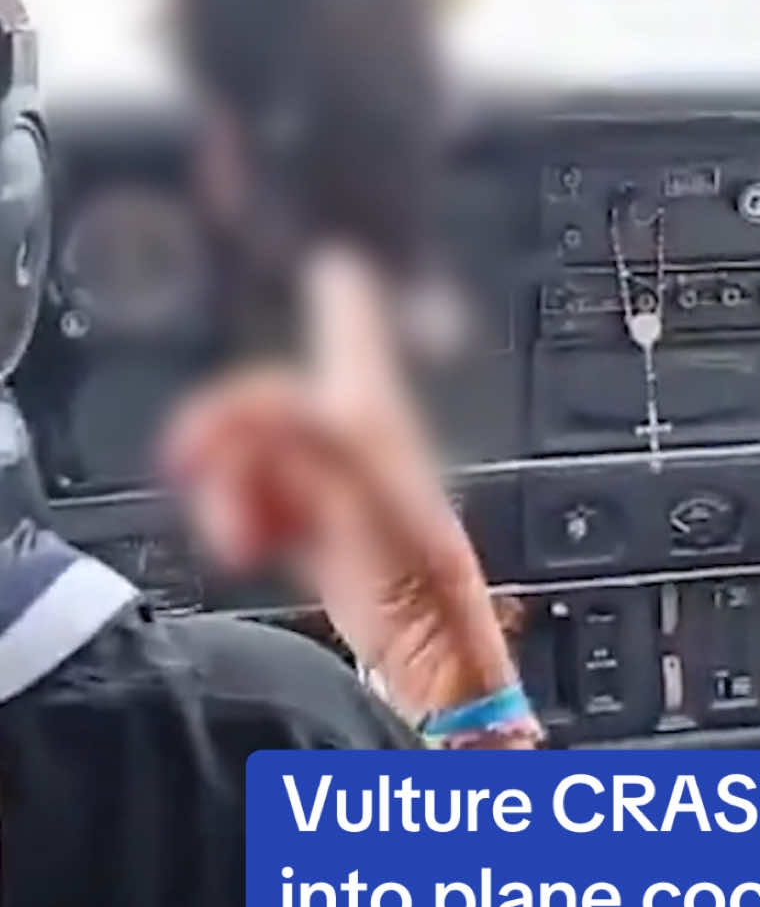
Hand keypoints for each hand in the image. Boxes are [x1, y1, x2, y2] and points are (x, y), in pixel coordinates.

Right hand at [161, 248, 518, 724]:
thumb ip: (299, 430)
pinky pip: (252, 503)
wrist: (421, 650)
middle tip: (191, 462)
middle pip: (263, 402)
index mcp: (370, 408)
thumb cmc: (411, 567)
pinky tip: (253, 548)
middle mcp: (351, 437)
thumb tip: (256, 402)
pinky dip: (238, 521)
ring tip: (245, 538)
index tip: (330, 256)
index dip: (337, 289)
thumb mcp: (353, 484)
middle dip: (224, 435)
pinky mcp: (311, 527)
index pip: (351, 325)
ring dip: (228, 493)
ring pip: (249, 458)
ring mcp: (329, 483)